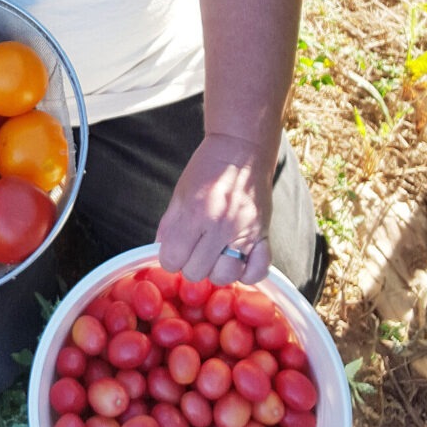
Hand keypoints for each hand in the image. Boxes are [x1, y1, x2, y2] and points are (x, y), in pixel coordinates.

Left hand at [155, 132, 273, 285]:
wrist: (241, 150)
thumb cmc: (208, 169)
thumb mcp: (179, 194)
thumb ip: (169, 226)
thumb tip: (163, 253)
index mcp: (195, 214)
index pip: (172, 260)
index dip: (170, 258)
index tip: (176, 250)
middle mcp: (220, 227)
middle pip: (196, 273)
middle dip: (191, 263)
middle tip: (195, 248)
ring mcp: (244, 233)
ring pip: (225, 277)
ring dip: (216, 270)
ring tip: (215, 254)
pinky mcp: (264, 235)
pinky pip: (256, 272)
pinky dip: (246, 273)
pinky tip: (237, 261)